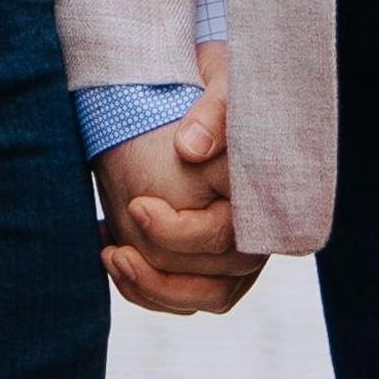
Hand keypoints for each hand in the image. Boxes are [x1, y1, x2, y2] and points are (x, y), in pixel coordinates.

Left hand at [96, 53, 264, 316]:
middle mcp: (264, 232)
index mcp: (269, 192)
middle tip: (112, 248)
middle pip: (216, 282)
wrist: (197, 85)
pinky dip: (147, 290)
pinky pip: (187, 296)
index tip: (136, 205)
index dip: (178, 234)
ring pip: (202, 299)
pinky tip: (113, 253)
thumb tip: (191, 148)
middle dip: (157, 273)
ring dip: (151, 290)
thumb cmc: (212, 79)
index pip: (226, 239)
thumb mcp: (218, 79)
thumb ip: (213, 112)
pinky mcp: (216, 264)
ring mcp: (242, 254)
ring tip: (109, 256)